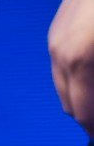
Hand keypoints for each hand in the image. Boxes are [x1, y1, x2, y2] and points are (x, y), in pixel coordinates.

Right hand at [50, 0, 93, 129]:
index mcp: (82, 61)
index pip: (86, 114)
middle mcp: (60, 55)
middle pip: (72, 107)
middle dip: (92, 118)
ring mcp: (55, 40)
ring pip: (66, 88)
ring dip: (86, 99)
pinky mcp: (57, 27)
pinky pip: (63, 68)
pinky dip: (81, 80)